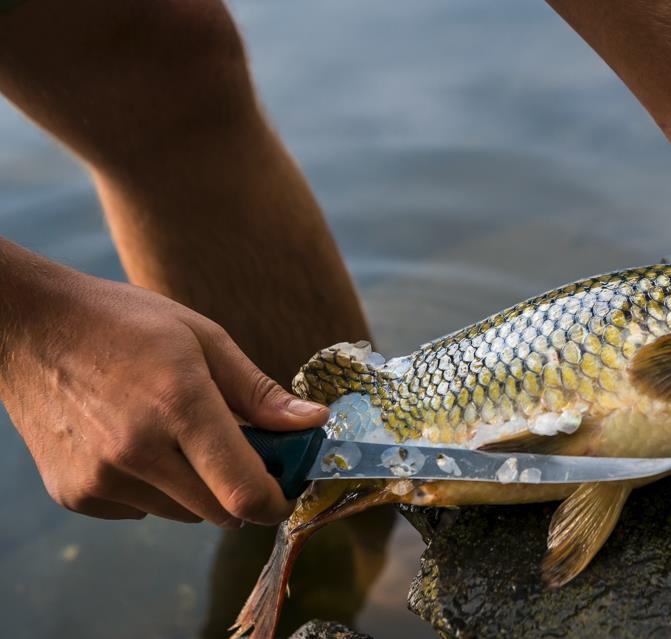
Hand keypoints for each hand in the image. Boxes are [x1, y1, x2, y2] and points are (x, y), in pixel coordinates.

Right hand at [0, 251, 328, 525]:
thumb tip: (314, 423)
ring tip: (178, 435)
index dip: (276, 500)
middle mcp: (137, 450)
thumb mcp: (204, 339)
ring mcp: (101, 478)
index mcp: (179, 405)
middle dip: (242, 490)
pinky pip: (141, 510)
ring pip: (182, 514)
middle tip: (240, 451)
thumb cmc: (125, 325)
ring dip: (198, 489)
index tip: (286, 487)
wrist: (29, 328)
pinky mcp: (76, 495)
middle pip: (220, 511)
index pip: (244, 490)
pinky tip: (135, 443)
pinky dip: (154, 488)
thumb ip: (260, 392)